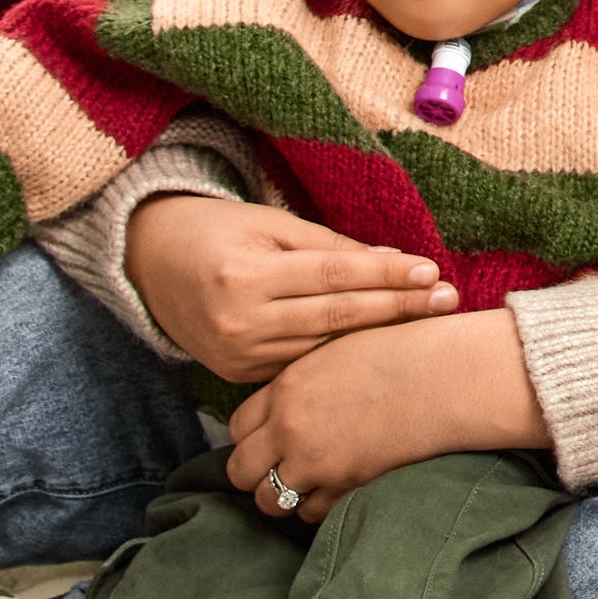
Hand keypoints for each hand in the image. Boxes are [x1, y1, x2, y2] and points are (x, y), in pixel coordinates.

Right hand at [124, 193, 453, 382]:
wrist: (150, 264)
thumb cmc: (219, 232)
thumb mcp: (270, 223)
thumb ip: (330, 246)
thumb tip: (395, 262)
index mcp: (246, 273)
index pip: (334, 276)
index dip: (386, 276)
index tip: (432, 272)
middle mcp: (240, 319)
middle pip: (336, 317)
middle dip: (397, 309)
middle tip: (448, 301)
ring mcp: (236, 354)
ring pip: (323, 349)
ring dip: (378, 337)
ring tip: (429, 324)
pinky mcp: (236, 375)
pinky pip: (300, 366)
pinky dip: (341, 357)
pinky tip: (380, 349)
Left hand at [227, 310, 550, 523]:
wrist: (444, 376)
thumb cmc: (403, 353)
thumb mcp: (339, 350)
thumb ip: (304, 380)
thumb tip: (288, 401)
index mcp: (286, 387)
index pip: (237, 427)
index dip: (251, 437)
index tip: (267, 438)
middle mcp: (289, 427)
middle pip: (240, 469)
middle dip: (254, 472)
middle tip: (277, 468)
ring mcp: (313, 460)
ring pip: (268, 500)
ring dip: (281, 496)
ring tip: (304, 485)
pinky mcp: (343, 485)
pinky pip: (309, 513)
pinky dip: (316, 506)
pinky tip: (334, 490)